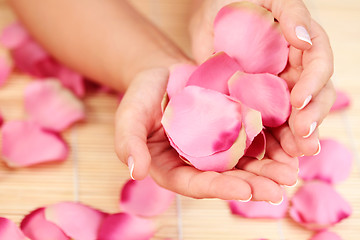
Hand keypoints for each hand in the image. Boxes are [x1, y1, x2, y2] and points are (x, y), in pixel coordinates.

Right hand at [115, 68, 296, 201]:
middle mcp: (196, 163)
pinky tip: (289, 149)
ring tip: (290, 174)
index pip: (195, 184)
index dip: (219, 189)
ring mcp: (215, 147)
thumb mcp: (130, 116)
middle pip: (225, 179)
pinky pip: (251, 140)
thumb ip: (129, 143)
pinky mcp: (230, 129)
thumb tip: (137, 171)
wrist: (162, 73)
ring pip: (243, 163)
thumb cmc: (142, 95)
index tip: (244, 190)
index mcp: (171, 168)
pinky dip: (270, 146)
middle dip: (251, 185)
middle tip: (278, 191)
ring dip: (267, 170)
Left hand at [190, 0, 335, 156]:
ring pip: (294, 115)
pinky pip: (268, 121)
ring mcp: (275, 88)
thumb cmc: (239, 0)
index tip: (299, 102)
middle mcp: (293, 70)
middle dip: (310, 120)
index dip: (313, 85)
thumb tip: (305, 40)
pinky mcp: (255, 100)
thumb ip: (291, 14)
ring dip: (297, 137)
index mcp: (302, 46)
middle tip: (304, 141)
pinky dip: (272, 139)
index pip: (318, 66)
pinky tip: (274, 155)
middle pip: (312, 98)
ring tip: (296, 155)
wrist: (210, 15)